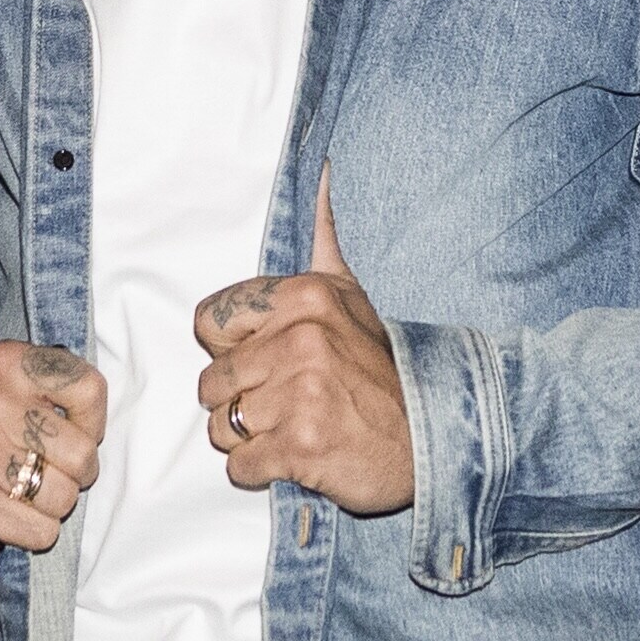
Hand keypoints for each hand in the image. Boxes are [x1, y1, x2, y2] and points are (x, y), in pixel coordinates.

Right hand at [0, 341, 106, 572]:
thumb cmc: (10, 440)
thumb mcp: (39, 399)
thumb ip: (74, 396)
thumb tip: (98, 431)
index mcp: (6, 361)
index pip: (89, 390)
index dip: (92, 424)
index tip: (72, 431)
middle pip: (81, 451)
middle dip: (76, 473)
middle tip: (48, 470)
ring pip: (64, 496)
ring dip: (55, 505)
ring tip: (26, 492)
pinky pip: (42, 531)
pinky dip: (35, 533)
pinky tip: (11, 516)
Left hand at [195, 164, 413, 514]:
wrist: (431, 434)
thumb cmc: (379, 366)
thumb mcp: (350, 292)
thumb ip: (323, 236)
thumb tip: (322, 169)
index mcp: (302, 296)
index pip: (208, 322)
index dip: (232, 349)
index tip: (267, 359)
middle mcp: (300, 340)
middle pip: (210, 382)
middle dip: (240, 401)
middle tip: (285, 401)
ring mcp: (299, 396)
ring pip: (220, 427)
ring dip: (249, 438)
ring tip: (292, 427)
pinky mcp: (300, 448)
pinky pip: (240, 467)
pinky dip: (261, 471)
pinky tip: (298, 455)